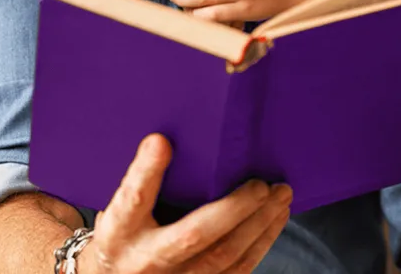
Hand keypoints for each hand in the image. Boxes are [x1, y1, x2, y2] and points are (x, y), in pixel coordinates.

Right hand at [79, 134, 291, 273]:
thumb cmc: (124, 235)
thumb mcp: (119, 209)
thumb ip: (141, 179)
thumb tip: (161, 139)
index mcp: (120, 232)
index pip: (132, 200)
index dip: (146, 171)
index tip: (160, 141)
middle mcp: (148, 261)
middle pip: (193, 237)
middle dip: (233, 209)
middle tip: (261, 184)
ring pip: (224, 258)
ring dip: (258, 224)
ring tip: (281, 194)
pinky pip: (237, 271)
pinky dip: (261, 242)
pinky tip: (276, 218)